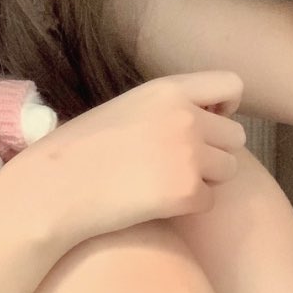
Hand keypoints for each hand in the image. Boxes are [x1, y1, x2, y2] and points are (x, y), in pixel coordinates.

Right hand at [5, 71, 245, 256]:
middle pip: (236, 136)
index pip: (232, 85)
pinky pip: (210, 200)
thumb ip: (171, 106)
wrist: (56, 187)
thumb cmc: (84, 148)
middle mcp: (185, 116)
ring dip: (206, 180)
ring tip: (165, 182)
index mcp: (168, 89)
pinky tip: (156, 203)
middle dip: (215, 152)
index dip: (225, 107)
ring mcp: (188, 154)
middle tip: (178, 164)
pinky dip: (189, 207)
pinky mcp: (186, 192)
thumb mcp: (130, 107)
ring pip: (229, 169)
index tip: (207, 123)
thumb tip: (212, 116)